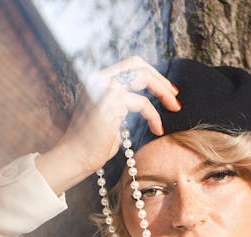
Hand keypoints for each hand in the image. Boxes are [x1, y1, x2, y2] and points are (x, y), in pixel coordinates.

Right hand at [36, 56, 180, 194]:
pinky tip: (157, 129)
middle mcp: (98, 79)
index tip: (166, 89)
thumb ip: (124, 106)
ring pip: (142, 76)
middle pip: (137, 63)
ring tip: (175, 108)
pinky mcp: (110, 102)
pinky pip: (142, 103)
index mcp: (97, 80)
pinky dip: (154, 116)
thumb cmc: (93, 145)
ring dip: (162, 92)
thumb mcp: (111, 119)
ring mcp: (103, 87)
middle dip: (159, 78)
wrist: (75, 158)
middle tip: (175, 96)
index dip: (150, 73)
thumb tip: (144, 103)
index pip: (128, 65)